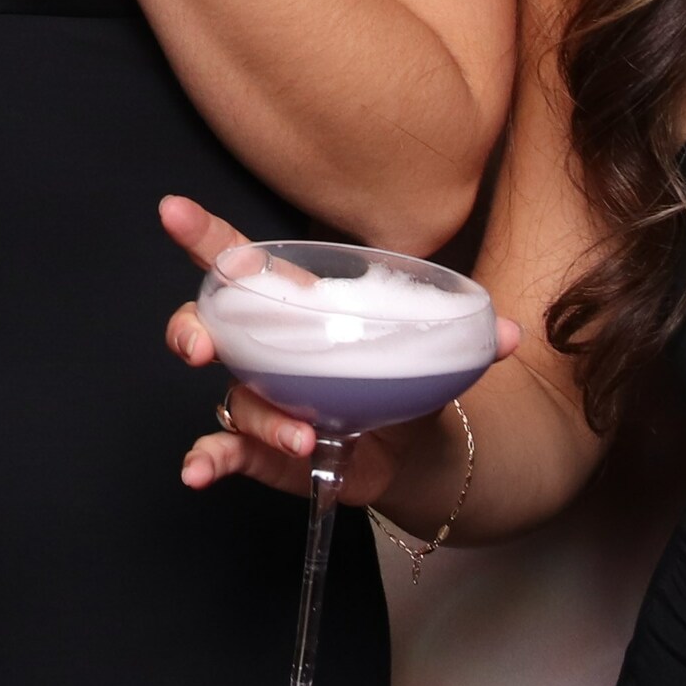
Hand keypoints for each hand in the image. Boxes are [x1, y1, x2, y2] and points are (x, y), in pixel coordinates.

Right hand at [156, 194, 518, 510]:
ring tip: (299, 437)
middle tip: (201, 345)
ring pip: (233, 397)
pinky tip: (198, 473)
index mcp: (293, 305)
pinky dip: (209, 460)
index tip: (172, 212)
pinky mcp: (264, 449)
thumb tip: (513, 331)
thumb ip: (466, 338)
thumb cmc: (400, 373)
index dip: (203, 237)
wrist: (414, 444)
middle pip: (206, 327)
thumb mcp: (431, 349)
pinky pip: (228, 451)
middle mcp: (264, 348)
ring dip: (257, 416)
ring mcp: (260, 398)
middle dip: (192, 331)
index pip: (238, 262)